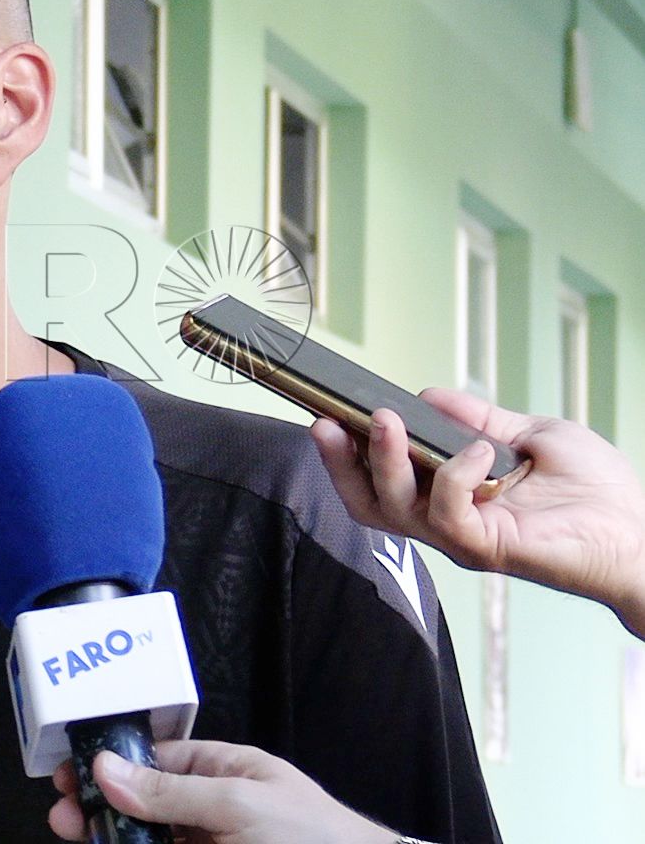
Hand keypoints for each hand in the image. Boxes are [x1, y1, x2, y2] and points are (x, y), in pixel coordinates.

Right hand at [47, 740, 393, 843]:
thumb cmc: (317, 839)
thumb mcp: (240, 804)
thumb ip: (172, 791)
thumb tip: (108, 768)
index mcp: (225, 771)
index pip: (156, 761)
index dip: (111, 766)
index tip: (72, 774)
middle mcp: (213, 809)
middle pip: (143, 803)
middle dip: (101, 807)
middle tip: (63, 817)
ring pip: (149, 838)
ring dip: (112, 836)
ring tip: (78, 836)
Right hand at [310, 388, 644, 638]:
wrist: (639, 530)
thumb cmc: (595, 491)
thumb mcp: (530, 435)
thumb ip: (478, 419)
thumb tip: (429, 395)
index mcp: (448, 496)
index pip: (379, 480)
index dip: (347, 453)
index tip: (330, 414)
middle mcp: (445, 522)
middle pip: (368, 502)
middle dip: (340, 462)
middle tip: (330, 422)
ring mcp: (461, 538)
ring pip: (396, 507)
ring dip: (385, 460)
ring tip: (388, 421)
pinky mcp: (484, 548)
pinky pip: (447, 513)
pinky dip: (455, 475)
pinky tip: (482, 452)